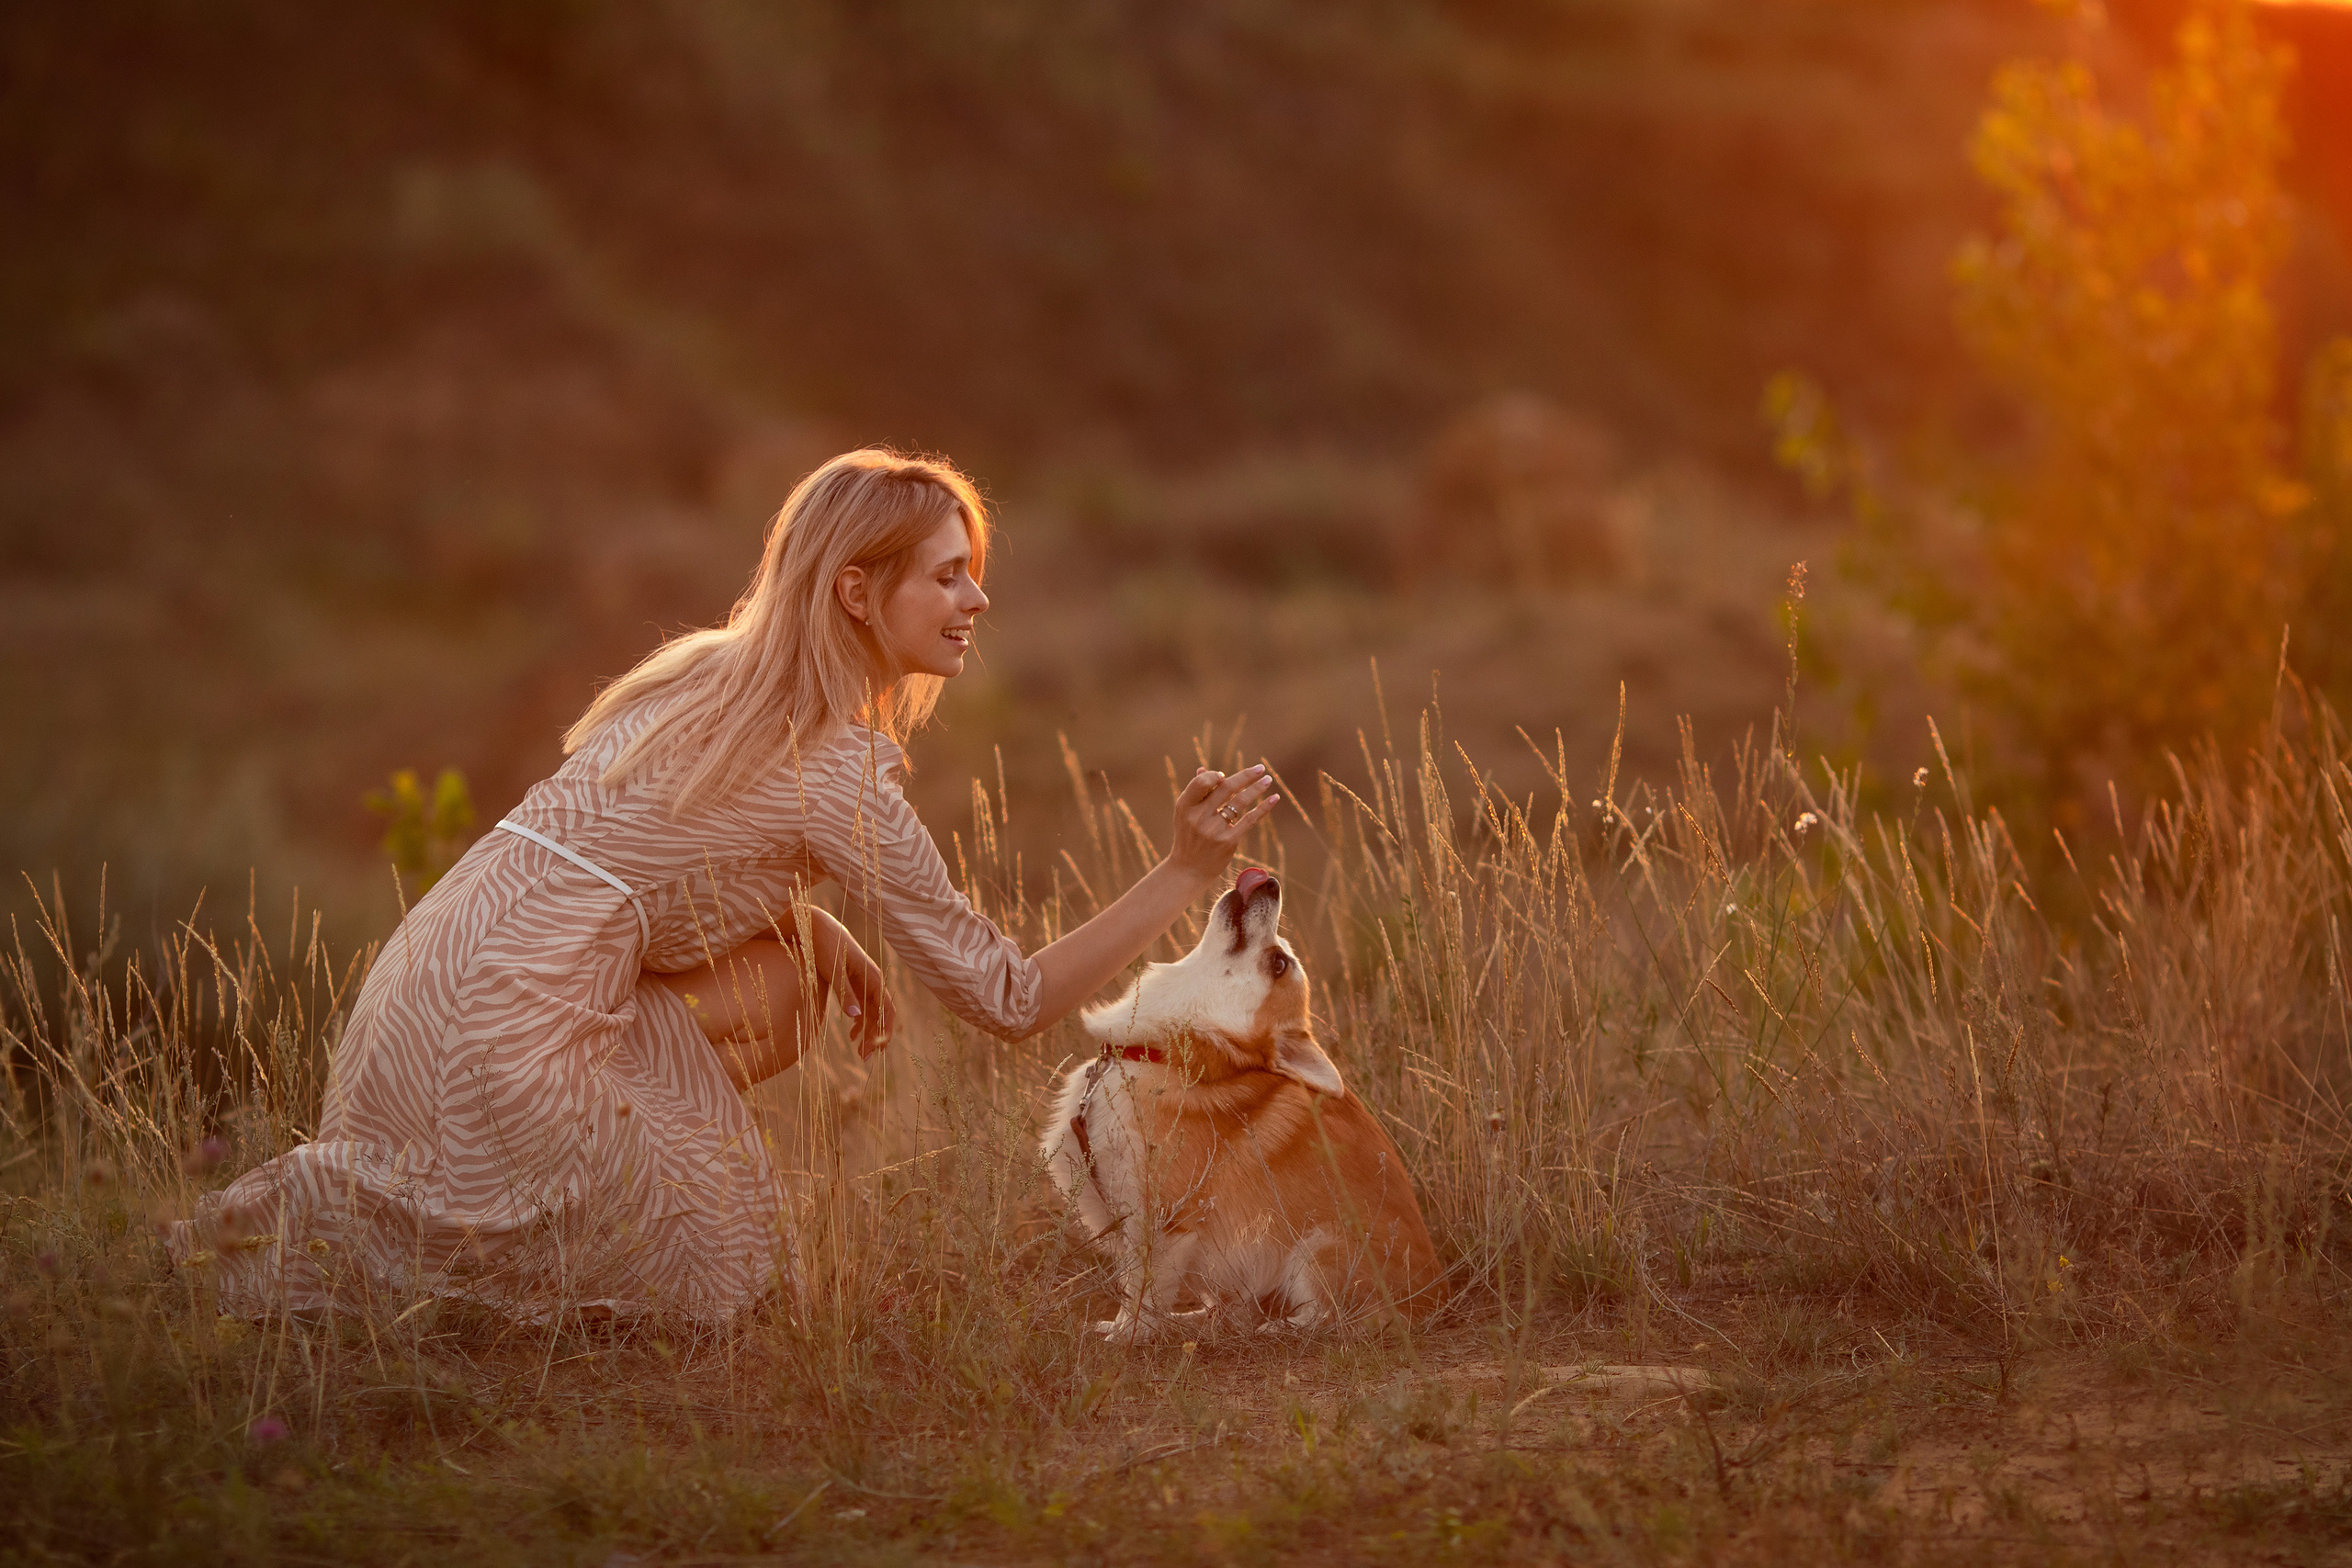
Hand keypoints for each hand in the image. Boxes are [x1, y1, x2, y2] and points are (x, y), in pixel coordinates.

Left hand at [800, 908, 896, 1057]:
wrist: (812, 925)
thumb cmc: (821, 944)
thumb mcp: (831, 968)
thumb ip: (844, 992)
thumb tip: (855, 1016)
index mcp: (871, 975)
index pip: (886, 1009)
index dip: (884, 1030)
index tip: (877, 1049)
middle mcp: (871, 979)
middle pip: (881, 1013)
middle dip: (876, 1036)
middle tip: (865, 1058)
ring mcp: (862, 981)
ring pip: (872, 1012)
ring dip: (868, 1032)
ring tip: (859, 1051)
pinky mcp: (851, 982)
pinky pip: (862, 1006)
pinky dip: (859, 1022)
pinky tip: (851, 1034)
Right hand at [1167, 763, 1279, 884]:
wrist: (1188, 870)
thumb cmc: (1188, 838)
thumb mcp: (1185, 815)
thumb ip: (1195, 793)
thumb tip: (1203, 769)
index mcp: (1184, 806)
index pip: (1201, 782)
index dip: (1214, 776)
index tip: (1225, 775)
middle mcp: (1198, 817)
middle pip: (1225, 788)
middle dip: (1245, 776)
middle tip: (1260, 768)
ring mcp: (1214, 830)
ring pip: (1240, 802)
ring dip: (1256, 788)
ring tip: (1268, 779)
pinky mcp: (1228, 842)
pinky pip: (1249, 820)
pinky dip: (1263, 807)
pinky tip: (1274, 798)